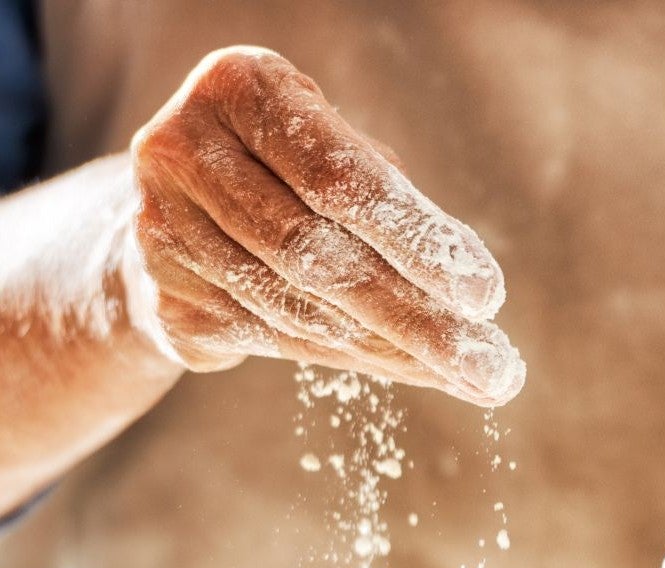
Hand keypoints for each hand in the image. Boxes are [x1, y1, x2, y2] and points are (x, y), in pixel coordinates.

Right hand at [121, 47, 522, 404]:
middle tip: (496, 367)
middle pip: (320, 255)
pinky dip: (360, 362)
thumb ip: (394, 205)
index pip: (339, 177)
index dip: (419, 241)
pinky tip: (416, 372)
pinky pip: (280, 343)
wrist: (173, 219)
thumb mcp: (335, 153)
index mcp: (238, 88)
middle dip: (421, 319)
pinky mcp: (167, 302)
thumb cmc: (288, 174)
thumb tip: (472, 295)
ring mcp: (162, 230)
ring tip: (472, 376)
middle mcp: (183, 150)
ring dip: (401, 352)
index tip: (488, 296)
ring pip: (303, 310)